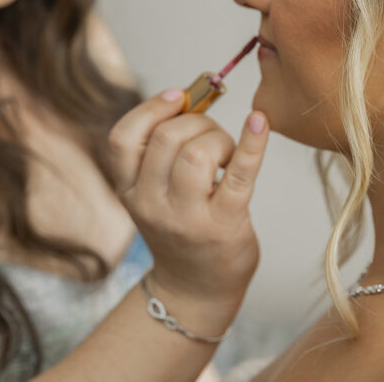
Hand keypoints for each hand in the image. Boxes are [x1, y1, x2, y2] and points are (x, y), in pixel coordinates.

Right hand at [107, 89, 268, 321]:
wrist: (196, 289)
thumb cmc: (181, 228)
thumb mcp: (153, 193)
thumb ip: (161, 151)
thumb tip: (190, 95)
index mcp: (129, 190)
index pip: (123, 138)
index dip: (151, 108)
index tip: (180, 96)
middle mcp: (151, 204)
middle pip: (167, 138)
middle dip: (197, 121)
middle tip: (211, 134)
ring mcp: (186, 218)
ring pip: (197, 153)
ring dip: (219, 137)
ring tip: (226, 152)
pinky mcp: (224, 225)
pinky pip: (239, 173)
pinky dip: (253, 142)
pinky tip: (260, 122)